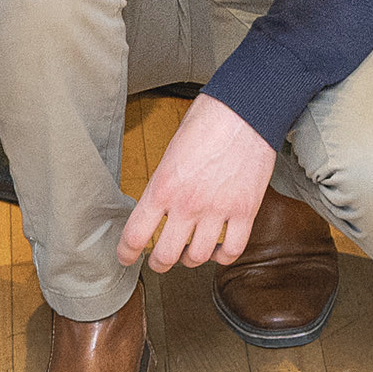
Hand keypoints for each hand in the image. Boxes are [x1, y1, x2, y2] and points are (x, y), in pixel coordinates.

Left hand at [119, 93, 280, 269]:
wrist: (246, 108)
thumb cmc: (208, 120)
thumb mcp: (172, 151)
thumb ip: (165, 183)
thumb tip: (162, 204)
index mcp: (163, 186)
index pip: (135, 234)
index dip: (126, 253)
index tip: (126, 257)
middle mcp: (188, 204)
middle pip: (166, 256)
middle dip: (159, 263)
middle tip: (159, 260)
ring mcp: (218, 209)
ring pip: (199, 257)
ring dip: (191, 259)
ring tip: (190, 253)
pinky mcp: (246, 210)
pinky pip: (233, 250)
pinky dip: (223, 256)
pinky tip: (219, 249)